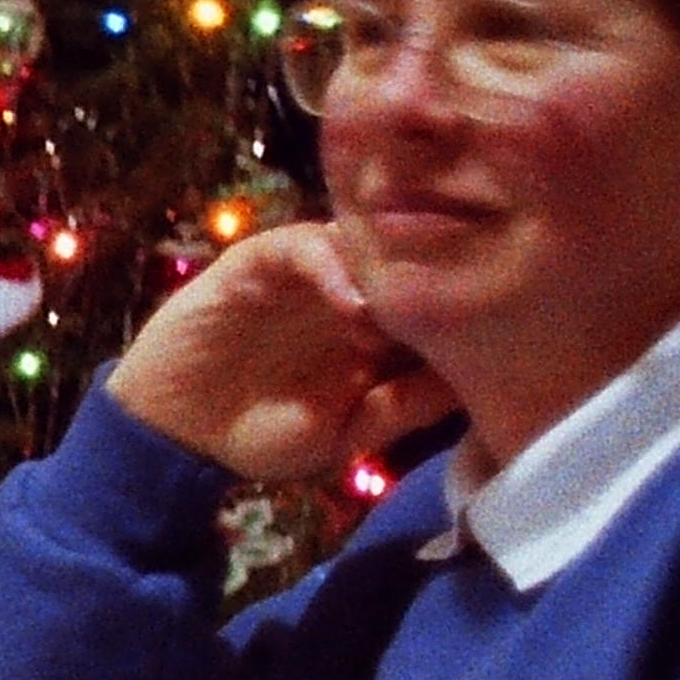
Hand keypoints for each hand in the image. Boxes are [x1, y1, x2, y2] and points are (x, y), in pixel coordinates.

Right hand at [107, 222, 462, 485]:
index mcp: (378, 330)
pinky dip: (331, 266)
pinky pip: (304, 246)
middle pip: (411, 260)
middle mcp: (351, 291)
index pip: (436, 300)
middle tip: (476, 299)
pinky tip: (354, 304)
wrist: (174, 430)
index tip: (506, 329)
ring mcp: (308, 272)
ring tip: (411, 306)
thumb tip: (478, 384)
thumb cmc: (258, 434)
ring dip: (392, 269)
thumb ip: (404, 407)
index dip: (471, 306)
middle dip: (443, 272)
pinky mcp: (261, 260)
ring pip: (365, 243)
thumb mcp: (348, 436)